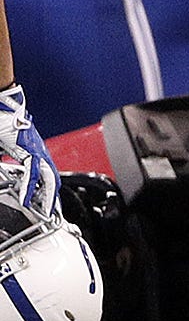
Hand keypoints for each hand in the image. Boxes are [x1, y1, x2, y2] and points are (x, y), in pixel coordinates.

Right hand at [0, 83, 57, 217]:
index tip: (46, 204)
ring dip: (46, 196)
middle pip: (52, 179)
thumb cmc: (2, 122)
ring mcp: (36, 150)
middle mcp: (39, 152)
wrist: (2, 106)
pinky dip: (30, 187)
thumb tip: (5, 171)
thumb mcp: (4, 146)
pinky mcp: (29, 150)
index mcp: (34, 152)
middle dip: (52, 198)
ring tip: (46, 211)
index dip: (47, 190)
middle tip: (52, 214)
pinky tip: (27, 200)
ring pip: (47, 178)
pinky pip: (32, 173)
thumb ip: (7, 161)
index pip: (45, 175)